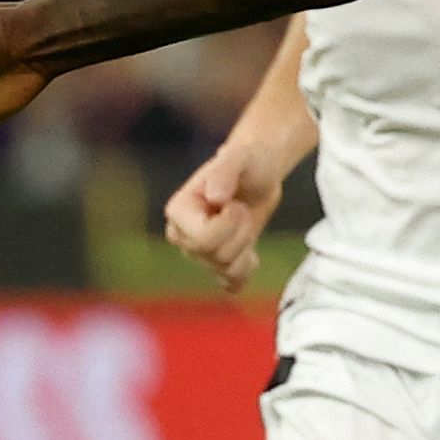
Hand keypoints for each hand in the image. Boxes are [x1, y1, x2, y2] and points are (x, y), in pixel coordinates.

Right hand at [165, 142, 286, 291]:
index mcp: (178, 211)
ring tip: (244, 223)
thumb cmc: (247, 160)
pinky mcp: (218, 263)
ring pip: (226, 270)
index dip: (229, 223)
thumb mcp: (239, 157)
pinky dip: (246, 270)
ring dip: (246, 246)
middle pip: (216, 256)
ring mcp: (200, 252)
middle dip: (241, 233)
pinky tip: (251, 252)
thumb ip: (225, 172)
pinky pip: (231, 283)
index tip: (234, 203)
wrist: (261, 171)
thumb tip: (215, 197)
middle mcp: (183, 235)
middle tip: (242, 209)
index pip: (202, 239)